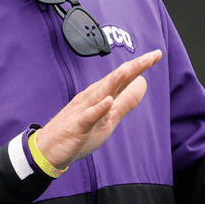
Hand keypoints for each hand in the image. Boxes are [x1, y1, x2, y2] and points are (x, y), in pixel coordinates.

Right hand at [35, 50, 161, 168]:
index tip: (157, 54)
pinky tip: (107, 101)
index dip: (140, 66)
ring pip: (102, 93)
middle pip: (116, 80)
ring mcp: (84, 111)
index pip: (123, 78)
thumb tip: (143, 84)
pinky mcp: (77, 127)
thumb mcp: (109, 118)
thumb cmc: (78, 132)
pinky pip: (88, 117)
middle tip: (152, 56)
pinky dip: (97, 109)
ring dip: (117, 80)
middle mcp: (93, 98)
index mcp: (101, 95)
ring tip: (132, 69)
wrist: (47, 149)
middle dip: (133, 67)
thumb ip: (125, 101)